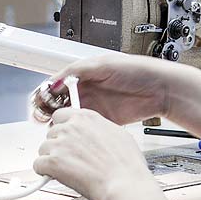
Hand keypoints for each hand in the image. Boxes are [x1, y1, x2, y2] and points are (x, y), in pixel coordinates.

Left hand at [33, 108, 151, 199]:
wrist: (123, 184)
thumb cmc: (126, 165)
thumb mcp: (118, 134)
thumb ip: (98, 129)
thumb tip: (94, 132)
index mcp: (86, 118)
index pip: (60, 116)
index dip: (62, 129)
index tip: (64, 138)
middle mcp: (70, 127)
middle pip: (51, 134)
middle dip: (57, 146)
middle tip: (70, 159)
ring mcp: (60, 144)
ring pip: (43, 149)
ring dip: (51, 159)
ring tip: (67, 170)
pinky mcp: (52, 162)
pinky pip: (38, 165)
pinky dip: (44, 172)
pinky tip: (56, 176)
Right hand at [50, 52, 175, 125]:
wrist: (160, 88)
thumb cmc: (137, 71)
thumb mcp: (104, 65)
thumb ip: (79, 71)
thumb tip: (58, 78)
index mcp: (84, 75)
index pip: (58, 84)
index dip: (47, 93)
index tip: (40, 102)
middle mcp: (88, 90)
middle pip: (61, 102)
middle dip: (50, 110)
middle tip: (42, 117)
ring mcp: (96, 106)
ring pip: (71, 116)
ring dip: (61, 122)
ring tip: (54, 128)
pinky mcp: (106, 120)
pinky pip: (87, 127)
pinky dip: (78, 132)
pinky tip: (72, 134)